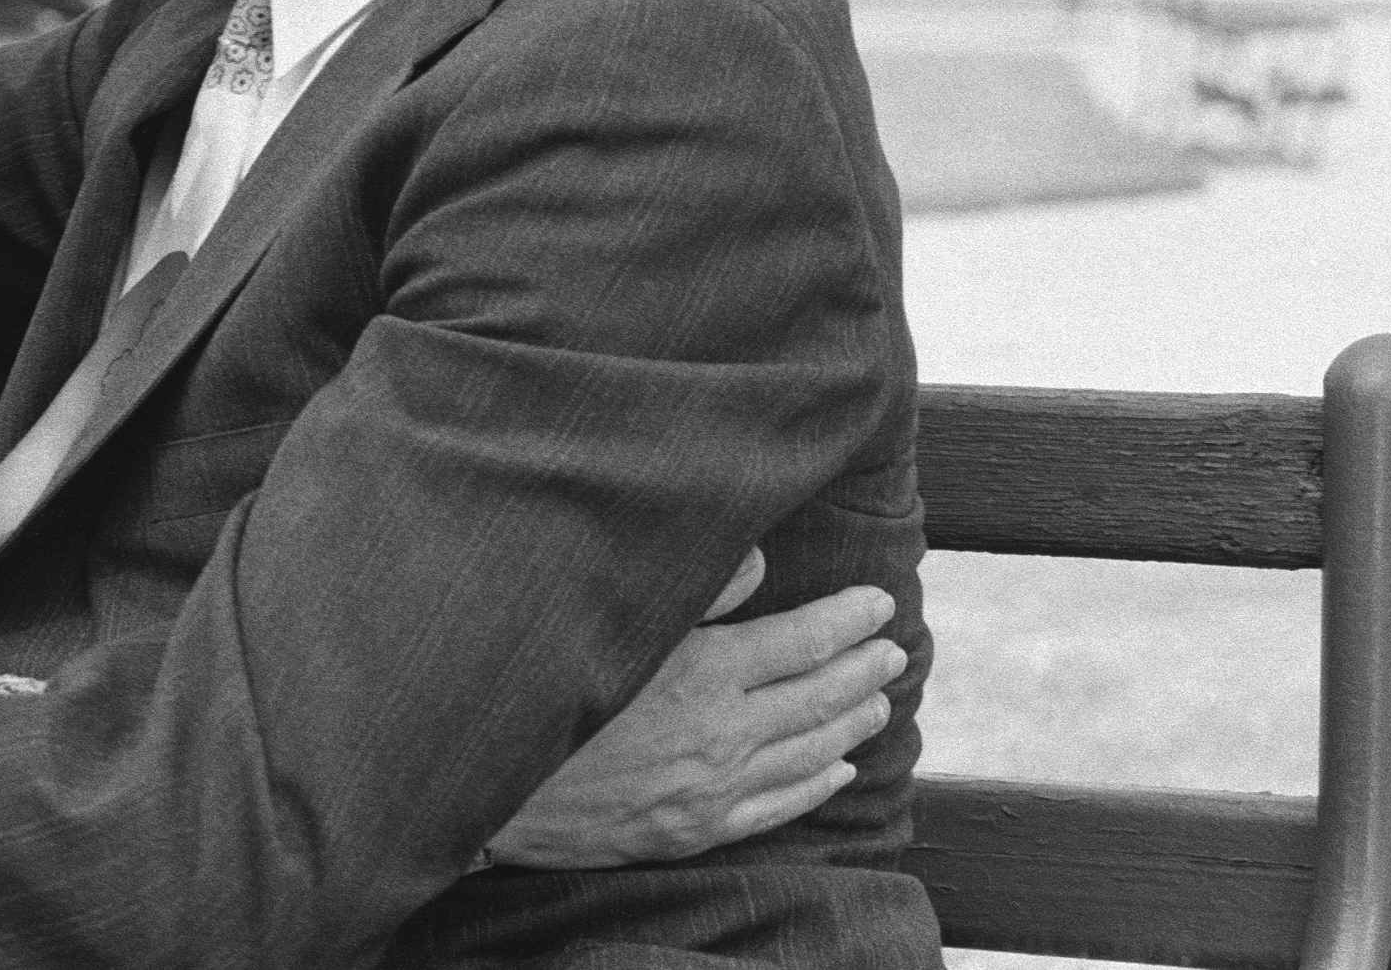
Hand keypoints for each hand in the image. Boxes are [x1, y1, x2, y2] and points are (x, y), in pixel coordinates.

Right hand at [481, 553, 903, 869]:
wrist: (495, 786)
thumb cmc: (550, 690)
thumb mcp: (616, 623)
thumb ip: (694, 590)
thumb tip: (759, 561)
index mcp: (703, 671)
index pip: (803, 640)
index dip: (848, 619)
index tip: (880, 603)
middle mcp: (721, 732)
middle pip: (819, 697)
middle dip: (864, 668)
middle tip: (894, 650)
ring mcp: (714, 788)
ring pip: (810, 752)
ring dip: (853, 723)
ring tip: (880, 701)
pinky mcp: (697, 829)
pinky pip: (778, 807)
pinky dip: (817, 785)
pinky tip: (838, 770)